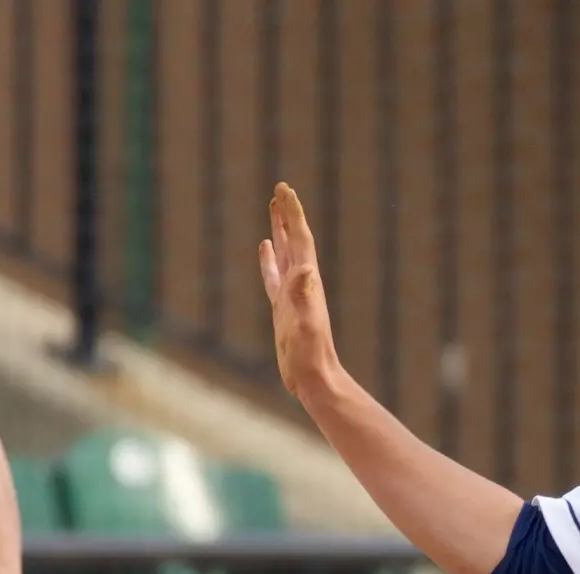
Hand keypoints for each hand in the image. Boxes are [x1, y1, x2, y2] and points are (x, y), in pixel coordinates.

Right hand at [258, 183, 341, 403]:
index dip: (293, 213)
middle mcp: (302, 283)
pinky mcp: (282, 308)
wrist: (314, 379)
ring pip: (285, 254)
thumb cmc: (310, 355)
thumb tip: (303, 268)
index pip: (300, 239)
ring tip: (274, 210)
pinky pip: (273, 276)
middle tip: (280, 189)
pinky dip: (269, 259)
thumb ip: (304, 297)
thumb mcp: (306, 324)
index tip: (284, 188)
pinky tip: (265, 248)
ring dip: (280, 231)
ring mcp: (291, 295)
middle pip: (294, 239)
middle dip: (288, 214)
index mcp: (307, 282)